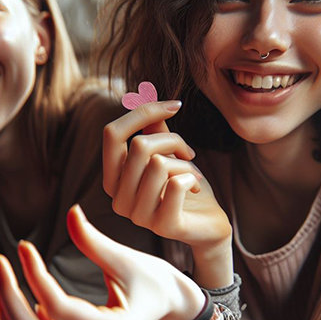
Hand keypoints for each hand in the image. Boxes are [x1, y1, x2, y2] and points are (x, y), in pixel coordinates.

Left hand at [0, 204, 205, 319]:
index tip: (23, 246)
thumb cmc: (151, 278)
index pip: (60, 309)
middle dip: (10, 301)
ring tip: (1, 284)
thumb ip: (94, 241)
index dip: (35, 275)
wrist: (168, 304)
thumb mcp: (127, 258)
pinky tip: (22, 299)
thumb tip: (71, 212)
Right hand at [102, 102, 231, 252]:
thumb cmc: (186, 187)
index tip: (175, 105)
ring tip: (193, 174)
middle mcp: (118, 199)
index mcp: (113, 179)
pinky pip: (176, 184)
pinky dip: (192, 177)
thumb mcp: (168, 154)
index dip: (142, 112)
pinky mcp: (163, 226)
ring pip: (159, 163)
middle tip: (189, 153)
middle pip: (139, 145)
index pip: (112, 133)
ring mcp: (138, 216)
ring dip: (185, 163)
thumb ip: (153, 129)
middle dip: (173, 140)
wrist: (208, 224)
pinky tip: (196, 187)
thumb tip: (145, 93)